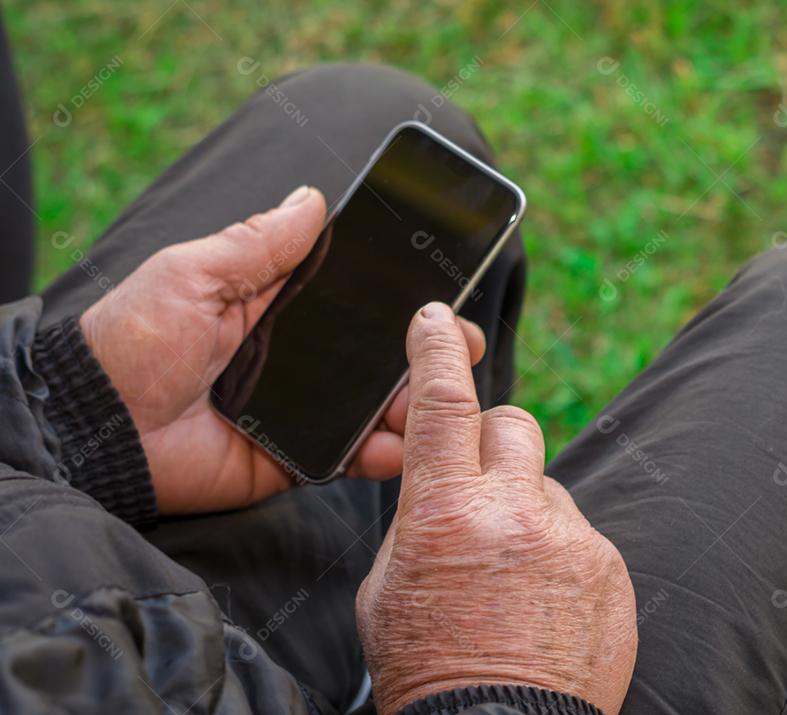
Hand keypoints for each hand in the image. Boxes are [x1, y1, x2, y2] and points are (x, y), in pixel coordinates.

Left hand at [79, 187, 485, 514]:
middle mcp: (295, 358)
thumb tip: (313, 198)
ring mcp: (298, 410)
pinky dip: (382, 455)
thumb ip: (257, 243)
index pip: (351, 296)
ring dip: (414, 402)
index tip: (442, 289)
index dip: (397, 292)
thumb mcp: (192, 275)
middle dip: (425, 350)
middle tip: (460, 346)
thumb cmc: (133, 342)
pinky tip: (409, 445)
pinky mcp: (293, 458)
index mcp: (273, 307)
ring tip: (448, 400)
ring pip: (372, 406)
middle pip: (375, 352)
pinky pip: (347, 455)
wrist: (96, 430)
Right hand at [355, 302, 637, 714]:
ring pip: (547, 488)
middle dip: (492, 443)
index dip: (435, 351)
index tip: (436, 320)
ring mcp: (572, 540)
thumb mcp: (388, 587)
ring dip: (527, 515)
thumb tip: (443, 487)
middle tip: (479, 490)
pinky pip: (581, 537)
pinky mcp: (611, 569)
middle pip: (514, 424)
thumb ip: (418, 520)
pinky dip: (560, 558)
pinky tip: (543, 606)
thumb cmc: (428, 666)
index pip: (443, 403)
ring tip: (512, 582)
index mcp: (444, 512)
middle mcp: (514, 512)